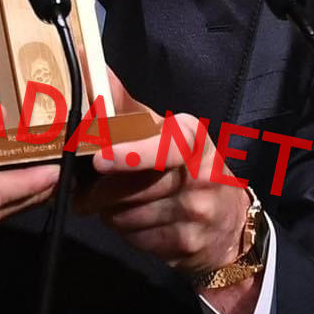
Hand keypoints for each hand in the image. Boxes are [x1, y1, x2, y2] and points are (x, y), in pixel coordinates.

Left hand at [74, 112, 250, 275]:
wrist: (229, 223)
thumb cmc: (186, 167)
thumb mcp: (164, 132)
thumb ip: (125, 106)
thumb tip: (92, 66)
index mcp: (194, 140)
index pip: (165, 147)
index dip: (130, 154)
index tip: (99, 160)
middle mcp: (202, 175)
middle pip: (133, 188)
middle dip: (100, 191)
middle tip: (83, 190)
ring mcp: (197, 214)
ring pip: (128, 216)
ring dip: (110, 213)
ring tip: (114, 205)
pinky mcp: (187, 246)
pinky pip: (136, 240)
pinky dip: (126, 233)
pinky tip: (134, 223)